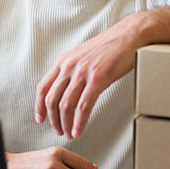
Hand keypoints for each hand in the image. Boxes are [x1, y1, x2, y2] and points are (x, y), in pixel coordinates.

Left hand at [35, 3, 169, 138]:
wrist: (130, 34)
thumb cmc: (111, 46)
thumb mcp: (84, 56)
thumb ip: (74, 70)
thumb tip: (69, 88)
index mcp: (64, 60)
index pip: (43, 87)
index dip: (39, 106)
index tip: (40, 118)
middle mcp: (70, 66)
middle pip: (52, 99)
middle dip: (53, 120)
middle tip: (58, 130)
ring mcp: (83, 72)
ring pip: (66, 105)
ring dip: (65, 124)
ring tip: (69, 133)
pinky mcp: (98, 78)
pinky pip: (83, 106)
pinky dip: (79, 122)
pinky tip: (79, 130)